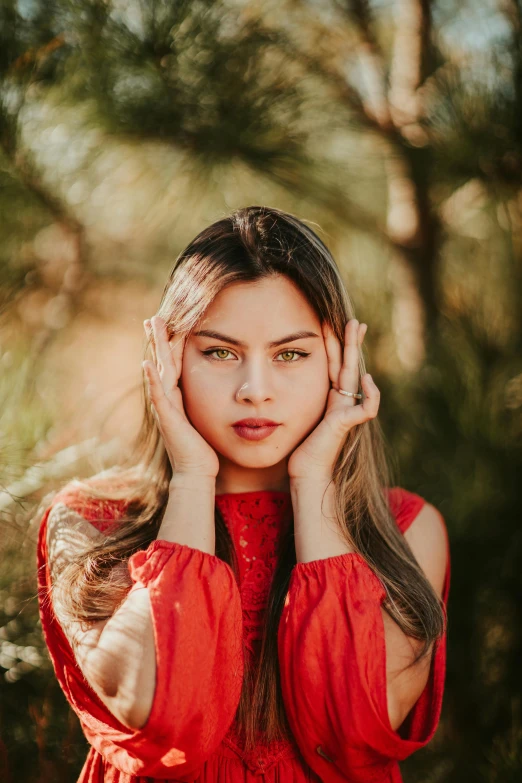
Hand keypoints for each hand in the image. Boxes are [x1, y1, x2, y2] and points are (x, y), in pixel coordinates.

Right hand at [143, 316, 219, 478]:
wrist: (197, 473)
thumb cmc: (206, 450)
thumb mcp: (210, 419)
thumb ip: (213, 404)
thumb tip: (229, 395)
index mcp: (179, 398)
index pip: (175, 365)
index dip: (172, 345)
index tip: (171, 324)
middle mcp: (169, 400)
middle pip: (162, 363)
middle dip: (159, 340)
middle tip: (153, 317)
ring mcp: (165, 408)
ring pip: (159, 372)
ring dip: (154, 349)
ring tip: (150, 327)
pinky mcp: (167, 418)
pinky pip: (159, 395)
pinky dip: (152, 380)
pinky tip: (147, 364)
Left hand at [287, 319, 379, 481]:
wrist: (306, 473)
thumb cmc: (298, 449)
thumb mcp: (295, 418)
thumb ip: (292, 402)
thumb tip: (271, 387)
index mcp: (329, 397)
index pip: (333, 364)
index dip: (333, 345)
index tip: (330, 324)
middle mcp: (341, 401)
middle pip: (347, 364)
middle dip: (350, 341)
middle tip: (353, 320)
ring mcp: (346, 411)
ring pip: (355, 375)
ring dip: (356, 352)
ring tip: (357, 330)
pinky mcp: (347, 424)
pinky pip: (367, 407)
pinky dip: (371, 394)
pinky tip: (366, 379)